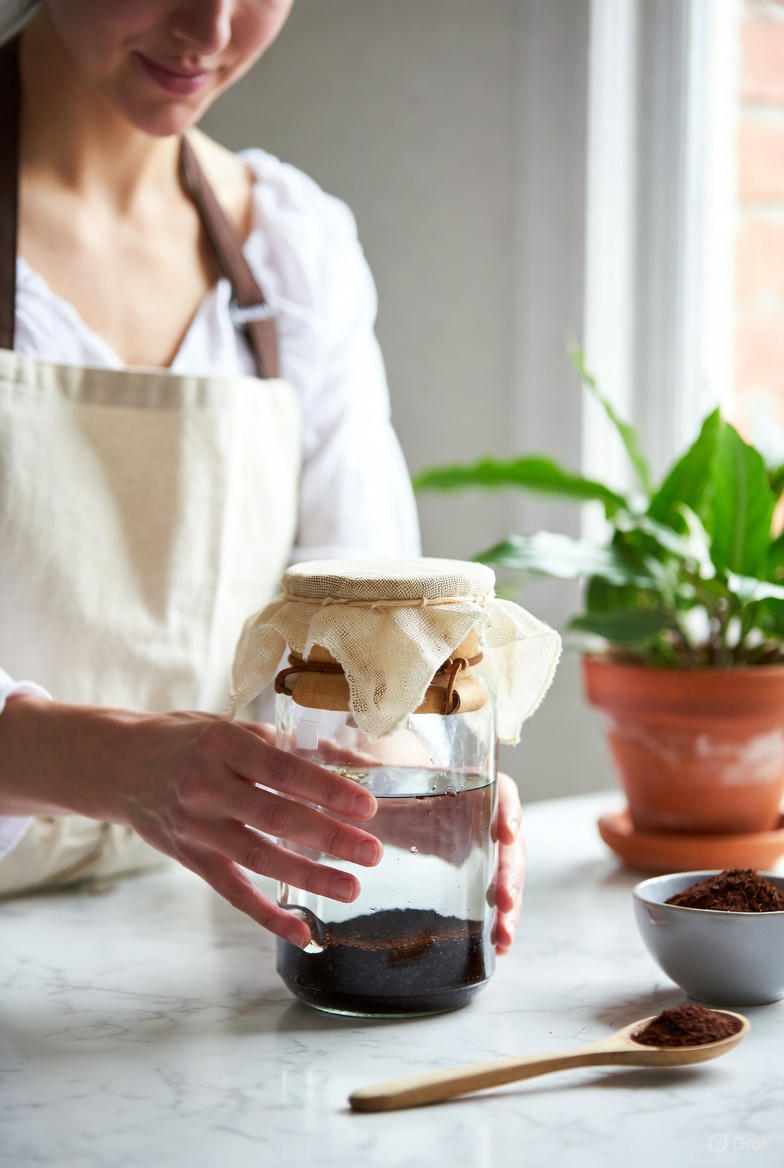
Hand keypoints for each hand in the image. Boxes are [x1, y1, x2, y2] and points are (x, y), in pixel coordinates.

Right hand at [0, 699, 381, 946]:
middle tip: (372, 851)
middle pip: (277, 818)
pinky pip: (233, 892)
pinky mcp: (191, 858)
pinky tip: (302, 931)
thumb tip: (323, 761)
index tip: (367, 806)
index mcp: (221, 746)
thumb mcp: (221, 724)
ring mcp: (197, 828)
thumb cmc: (181, 740)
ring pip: (260, 859)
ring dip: (310, 876)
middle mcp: (207, 788)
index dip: (328, 790)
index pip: (283, 771)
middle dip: (330, 837)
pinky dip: (268, 914)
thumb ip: (267, 743)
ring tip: (352, 887)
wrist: (117, 765)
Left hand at [266, 731, 525, 955]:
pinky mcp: (474, 877)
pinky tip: (497, 949)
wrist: (401, 795)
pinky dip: (498, 923)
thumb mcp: (379, 771)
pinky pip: (492, 900)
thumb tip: (321, 741)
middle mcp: (484, 819)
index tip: (506, 833)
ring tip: (503, 937)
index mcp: (472, 786)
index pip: (502, 794)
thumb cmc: (395, 779)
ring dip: (509, 907)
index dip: (507, 812)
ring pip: (505, 876)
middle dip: (511, 874)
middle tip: (505, 900)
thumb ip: (354, 760)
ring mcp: (483, 851)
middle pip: (510, 845)